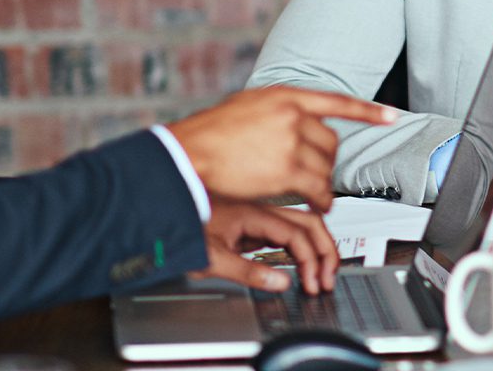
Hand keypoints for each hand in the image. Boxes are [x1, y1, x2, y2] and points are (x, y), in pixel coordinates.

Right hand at [167, 87, 396, 211]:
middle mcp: (293, 116)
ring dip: (327, 184)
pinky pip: (318, 188)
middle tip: (320, 175)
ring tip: (321, 196)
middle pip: (331, 141)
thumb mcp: (247, 105)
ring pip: (326, 167)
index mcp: (285, 96)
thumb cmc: (210, 132)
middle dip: (328, 161)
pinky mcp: (287, 171)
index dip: (367, 110)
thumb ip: (275, 110)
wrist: (190, 152)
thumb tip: (291, 118)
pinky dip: (323, 199)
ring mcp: (292, 142)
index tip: (389, 115)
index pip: (336, 101)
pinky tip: (320, 205)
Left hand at [192, 199, 339, 294]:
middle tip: (330, 276)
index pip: (296, 234)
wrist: (163, 211)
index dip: (310, 260)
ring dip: (317, 245)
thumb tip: (281, 282)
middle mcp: (259, 209)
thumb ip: (248, 271)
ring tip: (322, 270)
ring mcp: (258, 213)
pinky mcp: (253, 221)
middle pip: (308, 221)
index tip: (313, 283)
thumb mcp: (211, 258)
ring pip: (301, 222)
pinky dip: (302, 244)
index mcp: (252, 214)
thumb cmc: (181, 230)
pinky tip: (301, 259)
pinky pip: (287, 228)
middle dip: (325, 249)